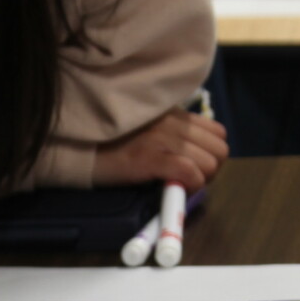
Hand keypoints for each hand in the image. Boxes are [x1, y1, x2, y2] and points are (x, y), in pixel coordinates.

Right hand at [95, 106, 227, 190]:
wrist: (79, 148)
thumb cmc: (111, 142)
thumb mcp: (147, 128)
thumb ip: (173, 134)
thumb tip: (197, 156)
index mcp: (174, 113)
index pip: (218, 133)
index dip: (212, 155)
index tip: (196, 167)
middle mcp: (172, 122)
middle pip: (220, 151)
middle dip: (211, 171)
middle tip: (190, 180)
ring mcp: (162, 138)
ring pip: (209, 163)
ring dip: (200, 180)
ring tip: (179, 184)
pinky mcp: (150, 157)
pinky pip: (190, 172)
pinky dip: (189, 185)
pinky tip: (174, 187)